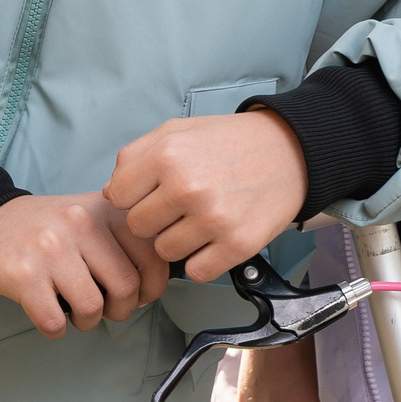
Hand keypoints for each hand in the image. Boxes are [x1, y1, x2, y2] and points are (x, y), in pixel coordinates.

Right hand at [0, 192, 170, 338]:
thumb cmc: (44, 229)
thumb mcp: (90, 216)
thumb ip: (124, 239)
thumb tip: (154, 284)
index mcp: (103, 209)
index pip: (152, 255)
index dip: (152, 287)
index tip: (139, 295)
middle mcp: (79, 223)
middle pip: (126, 286)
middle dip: (120, 310)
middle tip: (104, 308)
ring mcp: (49, 248)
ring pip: (92, 307)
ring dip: (87, 321)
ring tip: (74, 311)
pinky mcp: (21, 274)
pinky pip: (54, 322)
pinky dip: (56, 328)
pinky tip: (50, 313)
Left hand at [104, 109, 307, 281]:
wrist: (291, 152)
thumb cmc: (229, 142)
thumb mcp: (177, 130)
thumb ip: (134, 156)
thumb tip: (109, 193)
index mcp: (168, 155)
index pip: (117, 197)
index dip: (134, 195)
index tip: (154, 190)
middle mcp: (188, 187)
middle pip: (139, 228)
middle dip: (155, 218)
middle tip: (182, 204)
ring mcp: (214, 219)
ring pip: (165, 252)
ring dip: (179, 239)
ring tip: (201, 217)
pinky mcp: (237, 245)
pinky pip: (196, 271)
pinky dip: (203, 259)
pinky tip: (216, 236)